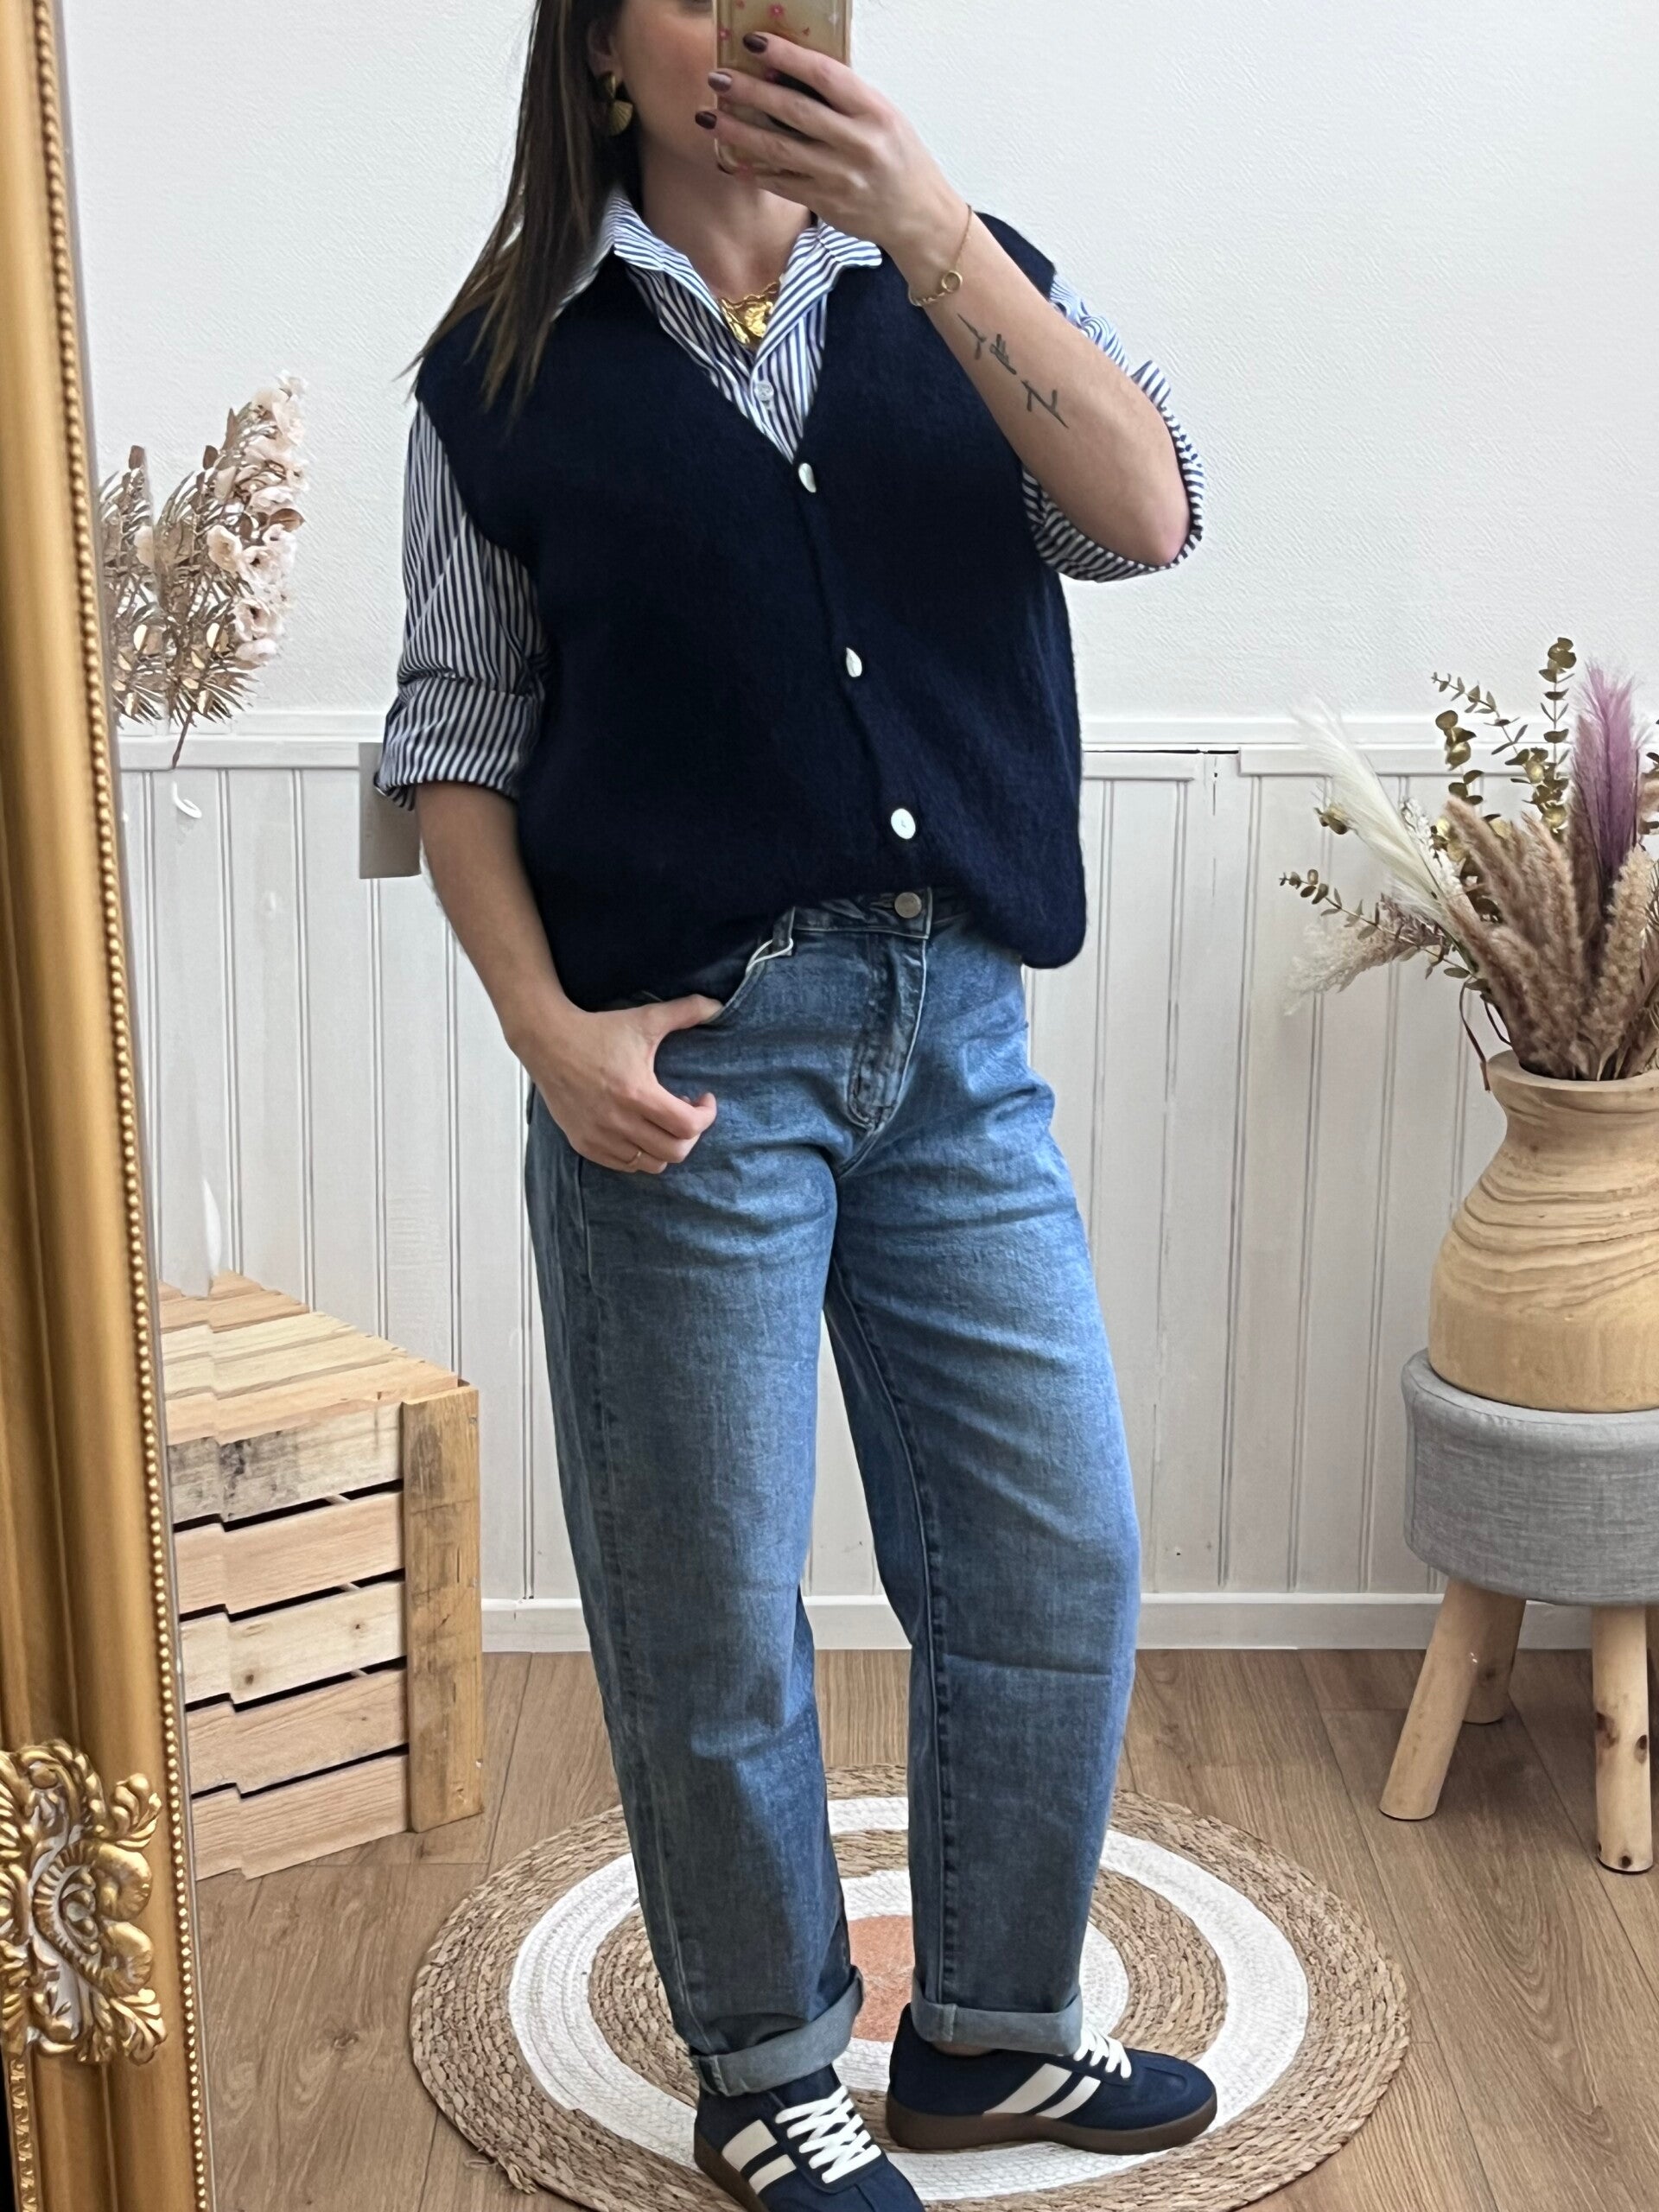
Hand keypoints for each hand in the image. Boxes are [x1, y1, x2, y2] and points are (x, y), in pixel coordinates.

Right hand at [524, 997, 722, 1172]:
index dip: (706, 1116)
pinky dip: (640, 1154)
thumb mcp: (644, 1020)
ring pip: (651, 1164)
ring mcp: (600, 1137)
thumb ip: (685, 1011)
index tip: (704, 1100)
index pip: (688, 1126)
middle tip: (685, 1112)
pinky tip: (640, 1130)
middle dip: (690, 1134)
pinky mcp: (585, 1144)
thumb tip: (717, 1005)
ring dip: (666, 1146)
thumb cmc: (597, 1031)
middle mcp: (618, 1122)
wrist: (547, 1042)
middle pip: (675, 1151)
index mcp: (637, 1093)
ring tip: (662, 1121)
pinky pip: (625, 1165)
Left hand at [705, 33, 967, 276]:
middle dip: (750, 92)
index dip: (786, 56)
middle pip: (793, 111)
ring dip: (739, 133)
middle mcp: (857, 144)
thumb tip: (790, 71)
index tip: (754, 42)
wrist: (918, 216)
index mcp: (874, 112)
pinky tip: (730, 160)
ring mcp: (840, 177)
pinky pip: (782, 184)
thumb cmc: (899, 158)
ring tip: (709, 117)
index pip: (824, 76)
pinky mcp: (827, 204)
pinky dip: (753, 172)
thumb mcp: (883, 117)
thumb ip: (844, 98)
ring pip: (779, 150)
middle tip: (717, 78)